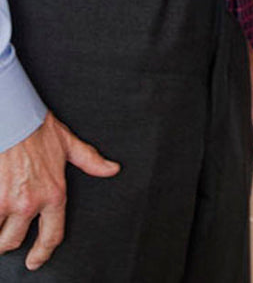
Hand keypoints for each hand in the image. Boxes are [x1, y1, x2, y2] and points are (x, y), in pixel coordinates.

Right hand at [0, 113, 118, 269]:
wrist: (15, 121)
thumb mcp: (69, 145)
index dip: (43, 252)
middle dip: (10, 242)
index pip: (52, 234)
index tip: (35, 260)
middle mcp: (30, 203)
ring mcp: (6, 202)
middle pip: (13, 241)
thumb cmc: (40, 131)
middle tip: (8, 234)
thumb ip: (91, 161)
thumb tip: (112, 169)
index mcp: (54, 193)